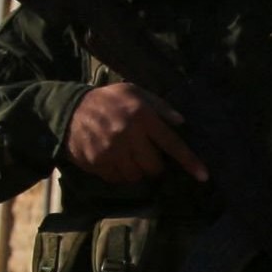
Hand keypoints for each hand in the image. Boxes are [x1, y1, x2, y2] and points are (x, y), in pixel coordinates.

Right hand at [63, 83, 206, 183]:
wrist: (66, 109)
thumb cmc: (106, 100)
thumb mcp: (133, 92)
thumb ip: (159, 106)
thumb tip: (181, 122)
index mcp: (142, 116)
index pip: (172, 143)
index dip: (189, 161)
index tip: (204, 176)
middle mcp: (129, 135)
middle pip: (154, 167)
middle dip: (155, 165)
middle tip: (146, 155)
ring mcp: (111, 151)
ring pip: (137, 176)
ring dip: (137, 171)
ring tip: (129, 157)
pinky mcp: (97, 163)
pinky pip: (118, 179)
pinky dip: (120, 174)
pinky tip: (114, 160)